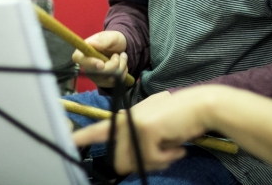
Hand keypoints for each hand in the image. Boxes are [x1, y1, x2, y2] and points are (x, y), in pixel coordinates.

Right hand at [72, 30, 127, 87]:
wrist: (122, 47)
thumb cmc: (113, 40)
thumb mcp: (111, 36)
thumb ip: (103, 40)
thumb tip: (92, 43)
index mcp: (84, 50)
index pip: (78, 59)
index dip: (89, 63)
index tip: (102, 64)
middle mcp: (86, 64)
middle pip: (95, 73)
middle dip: (113, 65)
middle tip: (119, 55)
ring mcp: (94, 75)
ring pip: (107, 79)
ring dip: (120, 68)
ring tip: (122, 57)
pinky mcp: (102, 81)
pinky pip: (113, 83)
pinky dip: (122, 74)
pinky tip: (122, 65)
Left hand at [72, 88, 217, 174]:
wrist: (201, 106)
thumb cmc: (181, 120)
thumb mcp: (156, 131)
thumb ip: (139, 143)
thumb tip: (127, 164)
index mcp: (127, 118)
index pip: (100, 128)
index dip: (82, 137)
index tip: (70, 141)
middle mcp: (126, 118)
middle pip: (119, 160)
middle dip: (142, 165)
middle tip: (162, 157)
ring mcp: (134, 122)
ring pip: (134, 161)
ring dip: (156, 162)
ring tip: (171, 149)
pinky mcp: (145, 127)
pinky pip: (151, 158)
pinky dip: (168, 157)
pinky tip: (177, 146)